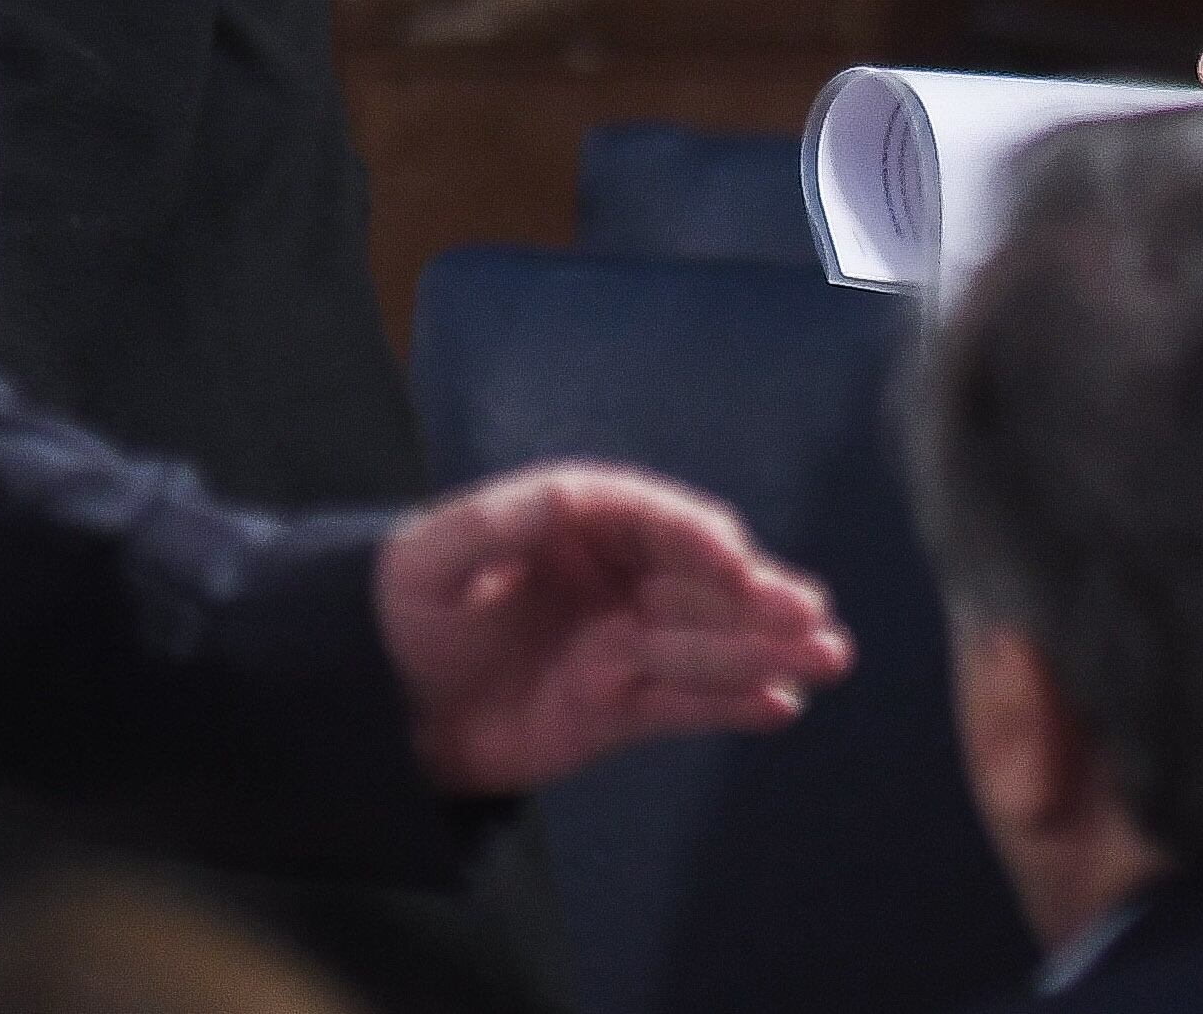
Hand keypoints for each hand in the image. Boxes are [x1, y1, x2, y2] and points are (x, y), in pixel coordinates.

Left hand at [378, 463, 853, 795]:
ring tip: (829, 656)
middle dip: (758, 600)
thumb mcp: (435, 555)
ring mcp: (622, 643)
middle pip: (699, 587)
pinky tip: (783, 704)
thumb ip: (500, 522)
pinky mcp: (617, 706)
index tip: (731, 561)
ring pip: (706, 645)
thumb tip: (568, 496)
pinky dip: (734, 705)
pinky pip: (684, 704)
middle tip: (809, 614)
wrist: (373, 705)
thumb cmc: (402, 609)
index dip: (696, 539)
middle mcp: (618, 578)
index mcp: (583, 522)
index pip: (656, 521)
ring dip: (769, 650)